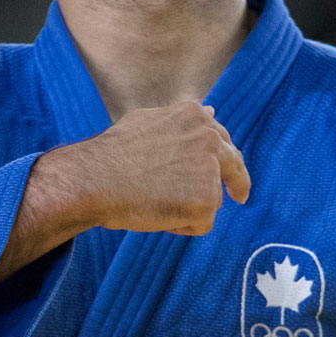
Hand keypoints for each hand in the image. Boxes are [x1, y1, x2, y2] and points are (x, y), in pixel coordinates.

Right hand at [64, 101, 251, 234]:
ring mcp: (210, 170)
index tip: (228, 171)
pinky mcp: (206, 201)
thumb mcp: (150, 120)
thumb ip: (183, 121)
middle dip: (237, 182)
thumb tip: (210, 111)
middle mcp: (210, 139)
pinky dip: (181, 226)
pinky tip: (157, 214)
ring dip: (190, 205)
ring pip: (212, 198)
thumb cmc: (113, 154)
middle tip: (238, 196)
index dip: (222, 158)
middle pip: (235, 165)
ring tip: (154, 201)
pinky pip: (200, 223)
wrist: (96, 178)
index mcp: (196, 117)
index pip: (222, 139)